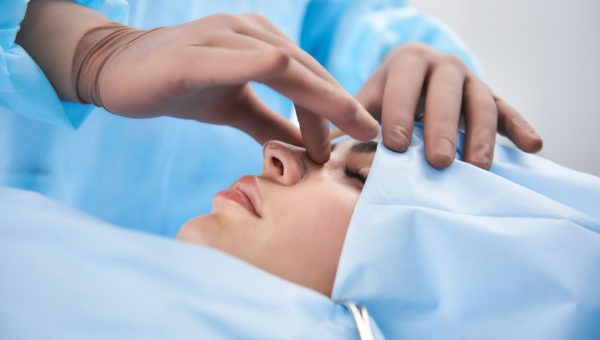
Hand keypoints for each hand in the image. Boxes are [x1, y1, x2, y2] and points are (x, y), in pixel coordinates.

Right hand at [75, 13, 378, 162]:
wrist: (119, 70)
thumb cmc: (181, 85)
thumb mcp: (236, 109)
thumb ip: (271, 125)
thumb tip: (306, 150)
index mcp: (263, 43)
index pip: (311, 78)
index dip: (338, 109)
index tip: (359, 141)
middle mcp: (250, 32)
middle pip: (307, 71)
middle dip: (341, 107)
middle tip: (369, 138)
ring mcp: (223, 37)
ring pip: (285, 65)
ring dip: (316, 101)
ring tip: (335, 141)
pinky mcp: (194, 54)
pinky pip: (240, 59)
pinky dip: (268, 70)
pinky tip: (291, 83)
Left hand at [355, 42, 542, 168]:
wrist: (414, 77)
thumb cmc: (384, 99)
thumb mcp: (365, 102)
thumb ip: (349, 124)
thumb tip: (323, 156)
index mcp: (406, 61)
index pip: (403, 84)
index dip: (399, 113)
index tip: (396, 146)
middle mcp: (442, 65)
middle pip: (446, 94)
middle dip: (442, 128)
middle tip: (438, 162)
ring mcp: (470, 80)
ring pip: (481, 103)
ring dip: (481, 136)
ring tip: (478, 169)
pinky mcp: (491, 96)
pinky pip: (507, 110)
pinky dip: (520, 126)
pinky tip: (534, 146)